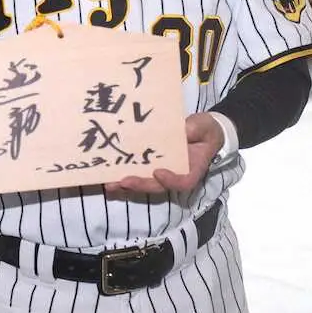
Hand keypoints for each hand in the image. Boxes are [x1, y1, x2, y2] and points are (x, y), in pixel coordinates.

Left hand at [105, 112, 223, 197]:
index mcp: (192, 169)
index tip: (158, 172)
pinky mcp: (150, 167)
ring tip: (109, 184)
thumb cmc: (204, 130)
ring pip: (144, 184)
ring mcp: (162, 173)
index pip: (183, 182)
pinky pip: (137, 175)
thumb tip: (183, 129)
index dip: (171, 181)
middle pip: (158, 186)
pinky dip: (122, 178)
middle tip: (124, 181)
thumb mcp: (204, 126)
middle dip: (140, 185)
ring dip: (126, 185)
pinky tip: (107, 177)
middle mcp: (175, 175)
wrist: (202, 131)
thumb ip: (195, 128)